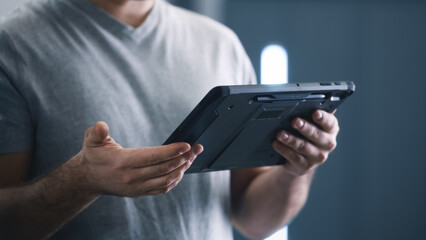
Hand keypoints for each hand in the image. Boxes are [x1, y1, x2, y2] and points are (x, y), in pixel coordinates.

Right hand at [73, 121, 202, 196]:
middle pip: (163, 169)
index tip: (186, 145)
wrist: (88, 179)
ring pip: (165, 181)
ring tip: (192, 157)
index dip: (171, 151)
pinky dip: (175, 180)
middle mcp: (131, 178)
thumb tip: (101, 126)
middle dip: (183, 158)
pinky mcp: (139, 193)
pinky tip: (182, 169)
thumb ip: (96, 132)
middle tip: (197, 148)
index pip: (152, 157)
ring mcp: (136, 188)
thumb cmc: (93, 156)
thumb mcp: (91, 140)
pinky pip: (161, 189)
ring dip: (182, 169)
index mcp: (122, 163)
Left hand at [272, 110, 338, 175]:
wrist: (302, 160)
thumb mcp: (310, 125)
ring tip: (280, 134)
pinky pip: (294, 157)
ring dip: (291, 139)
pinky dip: (284, 149)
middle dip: (305, 127)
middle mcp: (327, 144)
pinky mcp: (306, 166)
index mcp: (331, 130)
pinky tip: (276, 144)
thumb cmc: (306, 136)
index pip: (330, 122)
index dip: (323, 117)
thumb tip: (301, 106)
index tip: (315, 113)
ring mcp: (318, 157)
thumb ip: (308, 116)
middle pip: (316, 135)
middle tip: (294, 121)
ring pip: (303, 146)